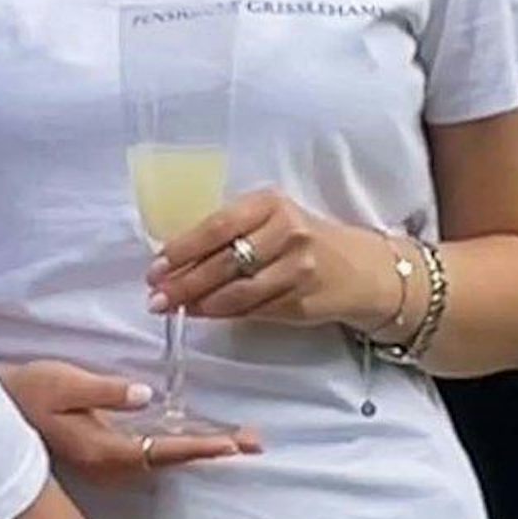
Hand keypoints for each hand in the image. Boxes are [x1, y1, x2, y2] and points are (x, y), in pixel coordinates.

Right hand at [0, 359, 259, 484]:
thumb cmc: (28, 390)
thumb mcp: (65, 382)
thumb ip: (107, 391)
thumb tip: (147, 394)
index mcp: (102, 449)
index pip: (162, 449)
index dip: (199, 446)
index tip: (233, 444)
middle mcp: (109, 464)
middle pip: (170, 458)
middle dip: (212, 448)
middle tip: (254, 441)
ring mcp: (106, 463)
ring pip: (163, 457)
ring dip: (198, 446)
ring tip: (236, 439)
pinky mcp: (103, 453)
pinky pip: (150, 452)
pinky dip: (177, 444)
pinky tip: (192, 436)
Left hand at [150, 188, 396, 330]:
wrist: (362, 268)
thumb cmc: (301, 238)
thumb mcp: (268, 220)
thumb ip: (229, 232)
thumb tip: (173, 259)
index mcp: (270, 204)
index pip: (217, 227)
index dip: (182, 250)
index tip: (155, 266)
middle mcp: (288, 233)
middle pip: (224, 263)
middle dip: (184, 283)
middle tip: (156, 296)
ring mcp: (299, 270)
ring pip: (238, 292)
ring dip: (200, 303)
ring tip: (174, 308)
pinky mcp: (304, 302)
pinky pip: (255, 310)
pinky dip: (225, 314)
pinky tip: (205, 313)